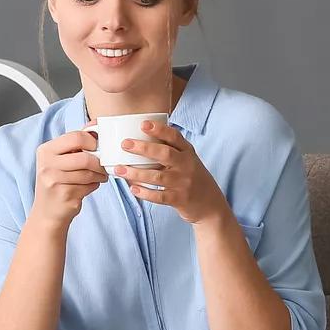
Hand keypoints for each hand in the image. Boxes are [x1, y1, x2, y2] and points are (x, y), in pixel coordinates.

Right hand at [31, 128, 109, 228]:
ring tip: (99, 177)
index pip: (75, 137)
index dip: (91, 142)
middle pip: (85, 157)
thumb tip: (95, 124)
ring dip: (99, 176)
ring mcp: (54, 181)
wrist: (47, 212)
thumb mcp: (59, 160)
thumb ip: (74, 144)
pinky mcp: (64, 195)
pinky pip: (88, 186)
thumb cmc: (57, 182)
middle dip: (98, 163)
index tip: (97, 148)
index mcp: (46, 150)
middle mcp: (47, 164)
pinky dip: (94, 186)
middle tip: (102, 166)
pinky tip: (90, 186)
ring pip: (88, 174)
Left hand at [110, 120, 226, 225]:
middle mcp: (187, 166)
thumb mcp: (188, 161)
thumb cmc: (193, 179)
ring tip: (119, 170)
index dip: (159, 130)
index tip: (143, 124)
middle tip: (125, 144)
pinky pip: (159, 196)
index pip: (175, 137)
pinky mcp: (179, 200)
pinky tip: (133, 189)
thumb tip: (140, 140)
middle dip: (143, 148)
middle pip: (165, 154)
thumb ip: (171, 151)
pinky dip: (145, 193)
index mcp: (188, 153)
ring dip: (136, 173)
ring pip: (157, 176)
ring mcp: (183, 183)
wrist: (211, 205)